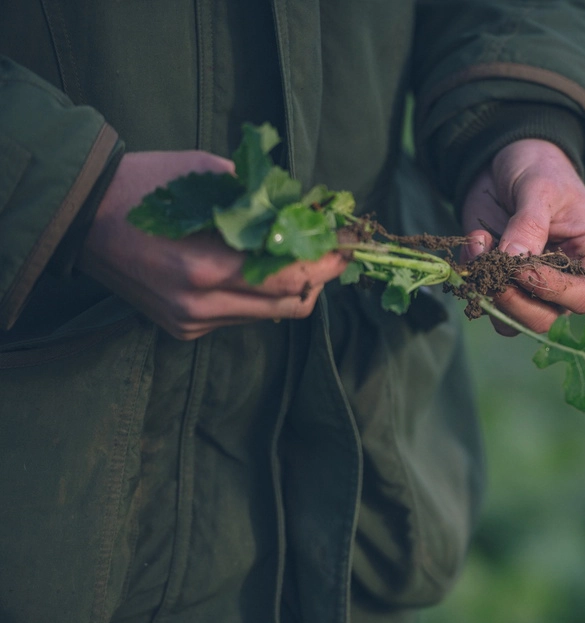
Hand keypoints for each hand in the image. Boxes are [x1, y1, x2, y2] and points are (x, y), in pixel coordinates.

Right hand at [76, 151, 347, 339]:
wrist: (81, 215)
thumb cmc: (147, 184)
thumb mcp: (209, 175)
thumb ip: (262, 200)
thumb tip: (309, 210)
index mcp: (206, 268)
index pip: (289, 280)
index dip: (326, 264)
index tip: (347, 246)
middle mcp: (200, 305)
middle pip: (288, 307)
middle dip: (317, 279)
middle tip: (332, 253)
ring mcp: (191, 321)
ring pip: (268, 315)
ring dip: (290, 288)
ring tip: (298, 256)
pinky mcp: (183, 328)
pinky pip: (240, 316)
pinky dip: (257, 295)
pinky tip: (254, 268)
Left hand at [459, 139, 584, 335]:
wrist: (509, 161)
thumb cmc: (541, 169)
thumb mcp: (540, 187)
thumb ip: (530, 224)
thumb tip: (513, 260)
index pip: (584, 297)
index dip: (552, 291)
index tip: (522, 268)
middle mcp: (565, 282)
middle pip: (545, 320)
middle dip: (514, 301)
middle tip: (493, 269)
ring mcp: (531, 286)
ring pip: (512, 322)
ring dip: (489, 293)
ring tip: (480, 248)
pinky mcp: (501, 281)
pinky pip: (486, 301)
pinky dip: (473, 279)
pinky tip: (474, 243)